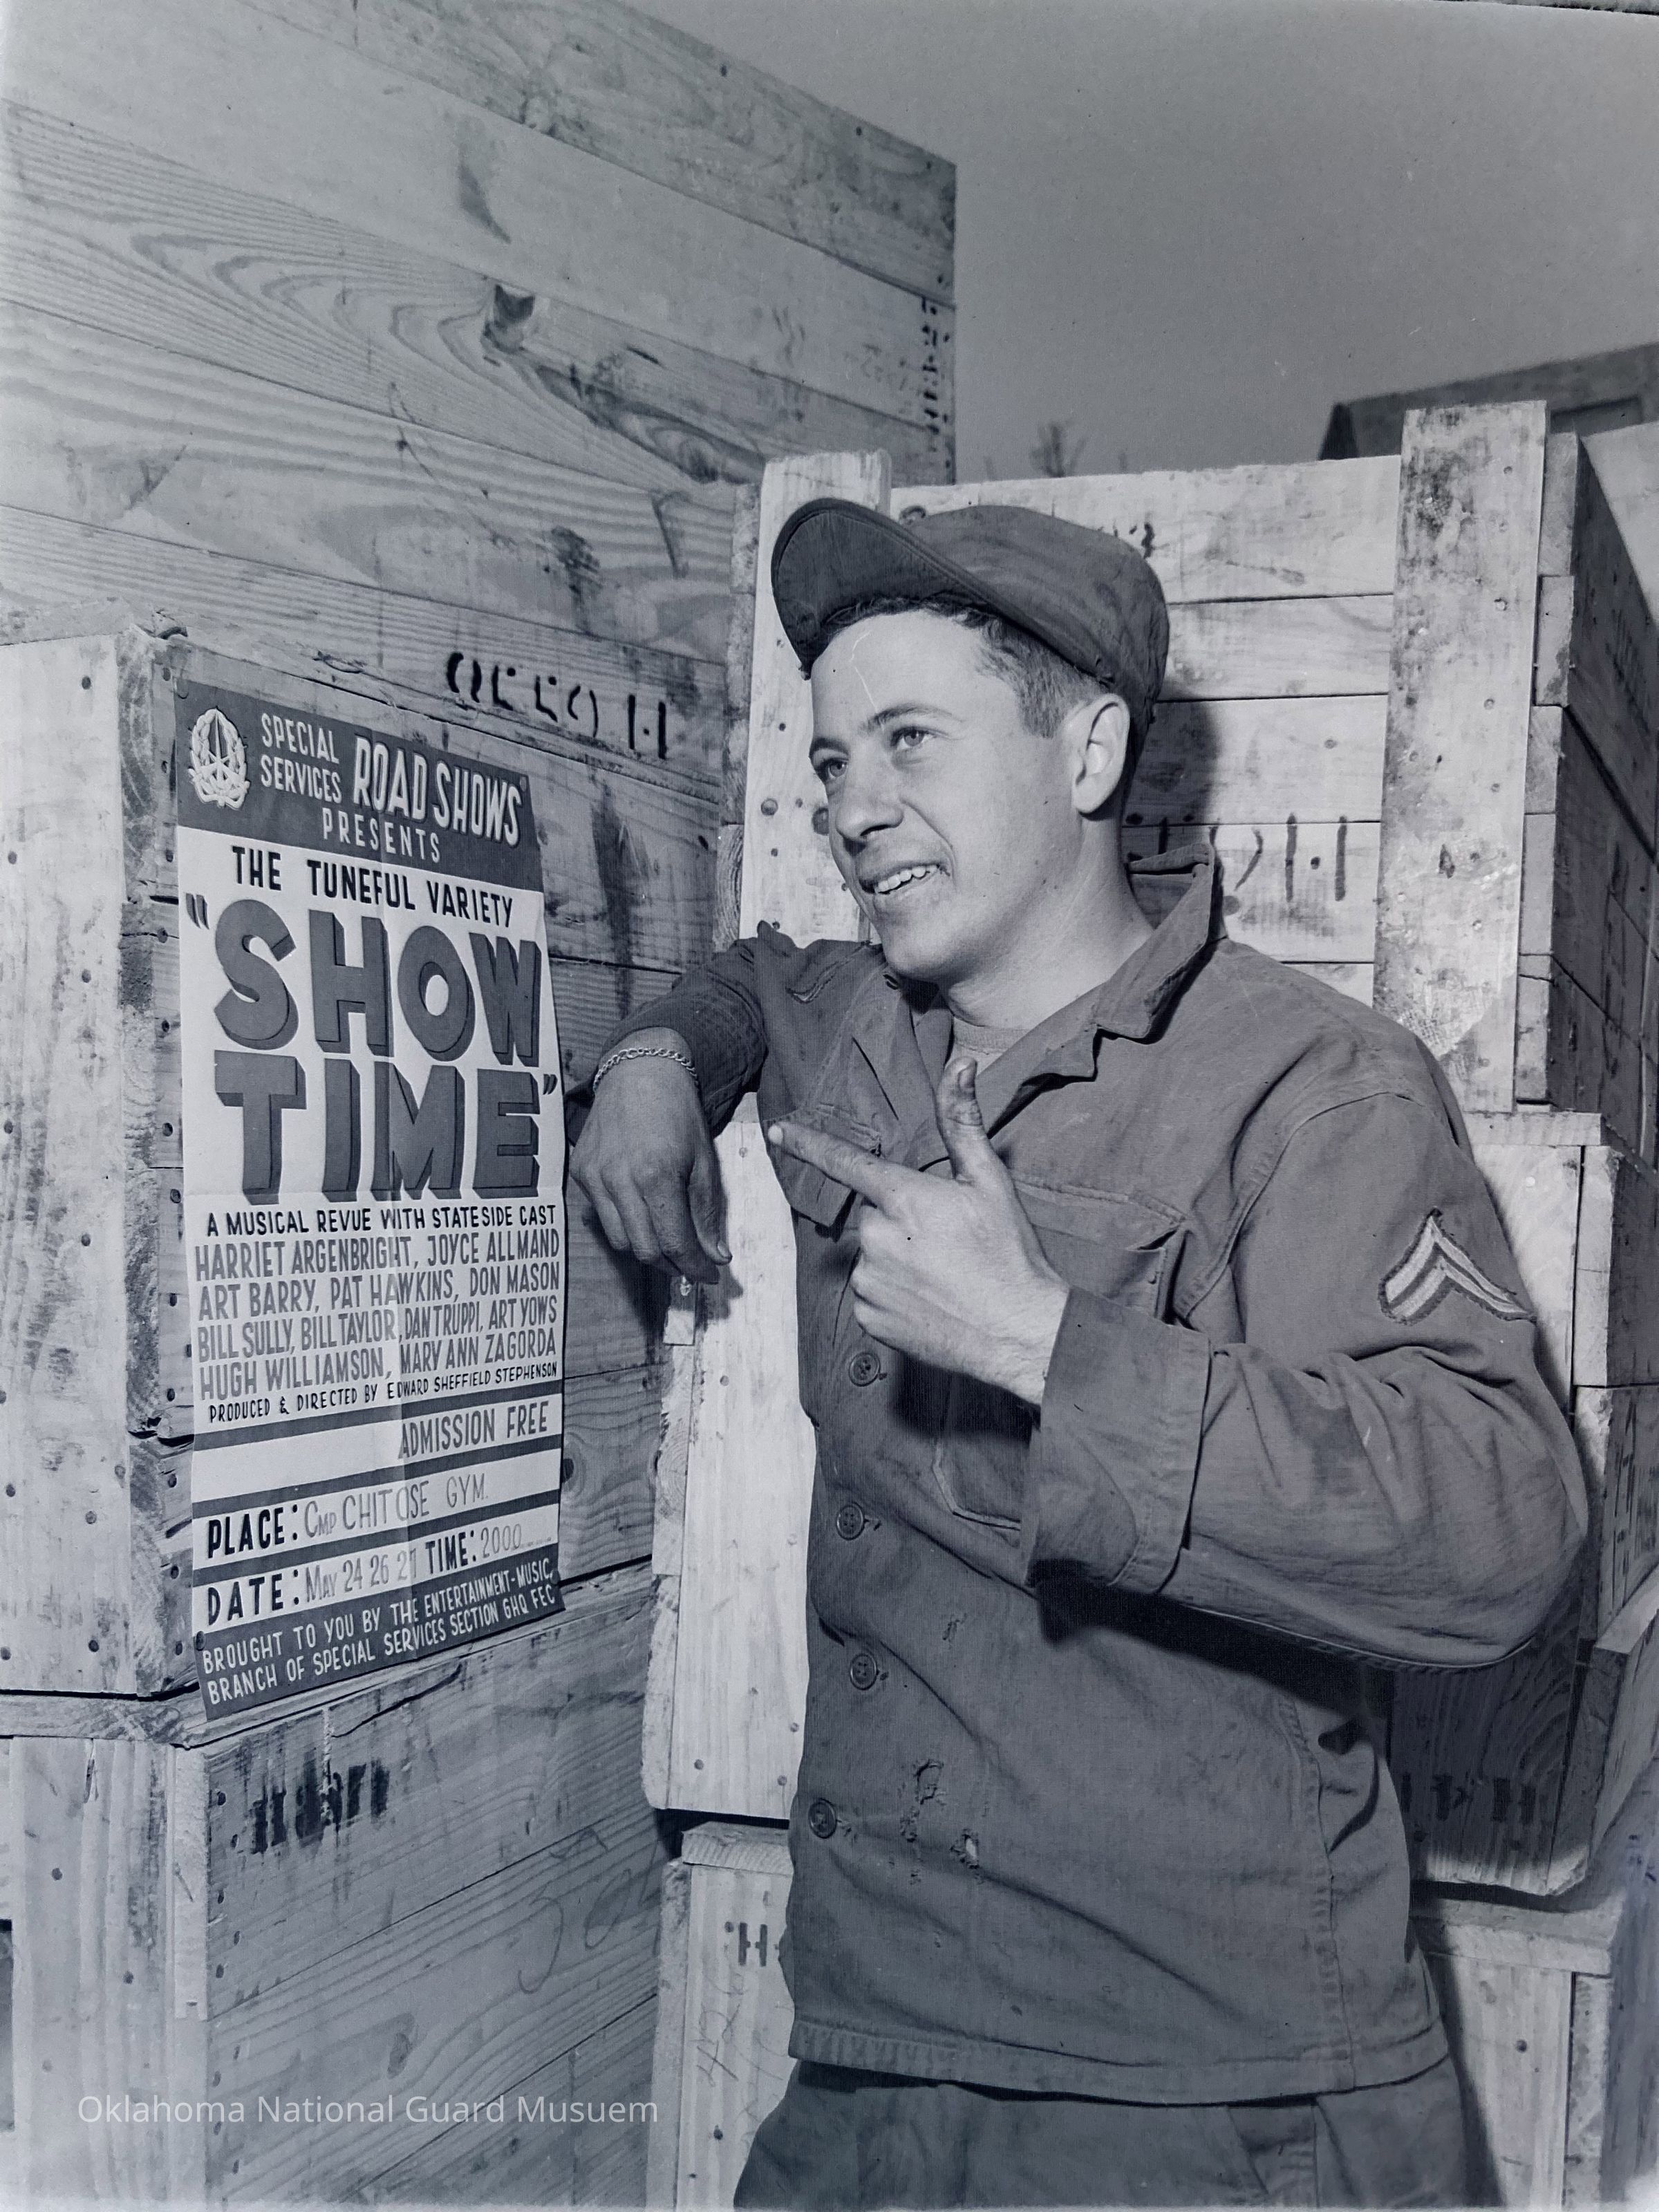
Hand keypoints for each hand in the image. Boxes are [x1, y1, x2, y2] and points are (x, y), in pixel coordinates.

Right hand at [570, 1029, 728, 1283]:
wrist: (641, 1071)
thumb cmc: (679, 1114)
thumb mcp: (704, 1161)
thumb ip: (708, 1212)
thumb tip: (716, 1257)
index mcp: (656, 1175)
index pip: (674, 1242)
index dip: (695, 1267)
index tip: (710, 1275)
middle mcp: (619, 1179)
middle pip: (643, 1250)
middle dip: (671, 1264)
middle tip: (691, 1263)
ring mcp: (594, 1176)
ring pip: (618, 1239)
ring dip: (646, 1248)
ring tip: (668, 1239)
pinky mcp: (581, 1171)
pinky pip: (601, 1215)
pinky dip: (624, 1223)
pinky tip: (642, 1211)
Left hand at [768, 1056, 1069, 1403]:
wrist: (1018, 1333)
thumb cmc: (1009, 1255)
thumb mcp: (991, 1182)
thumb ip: (962, 1122)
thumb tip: (959, 1066)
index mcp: (904, 1199)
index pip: (846, 1162)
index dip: (809, 1144)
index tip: (779, 1132)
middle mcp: (877, 1238)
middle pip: (872, 1217)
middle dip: (899, 1223)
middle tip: (946, 1243)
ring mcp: (870, 1281)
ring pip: (871, 1256)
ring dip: (896, 1260)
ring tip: (943, 1277)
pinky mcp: (869, 1318)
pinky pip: (870, 1294)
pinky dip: (893, 1295)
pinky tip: (929, 1300)